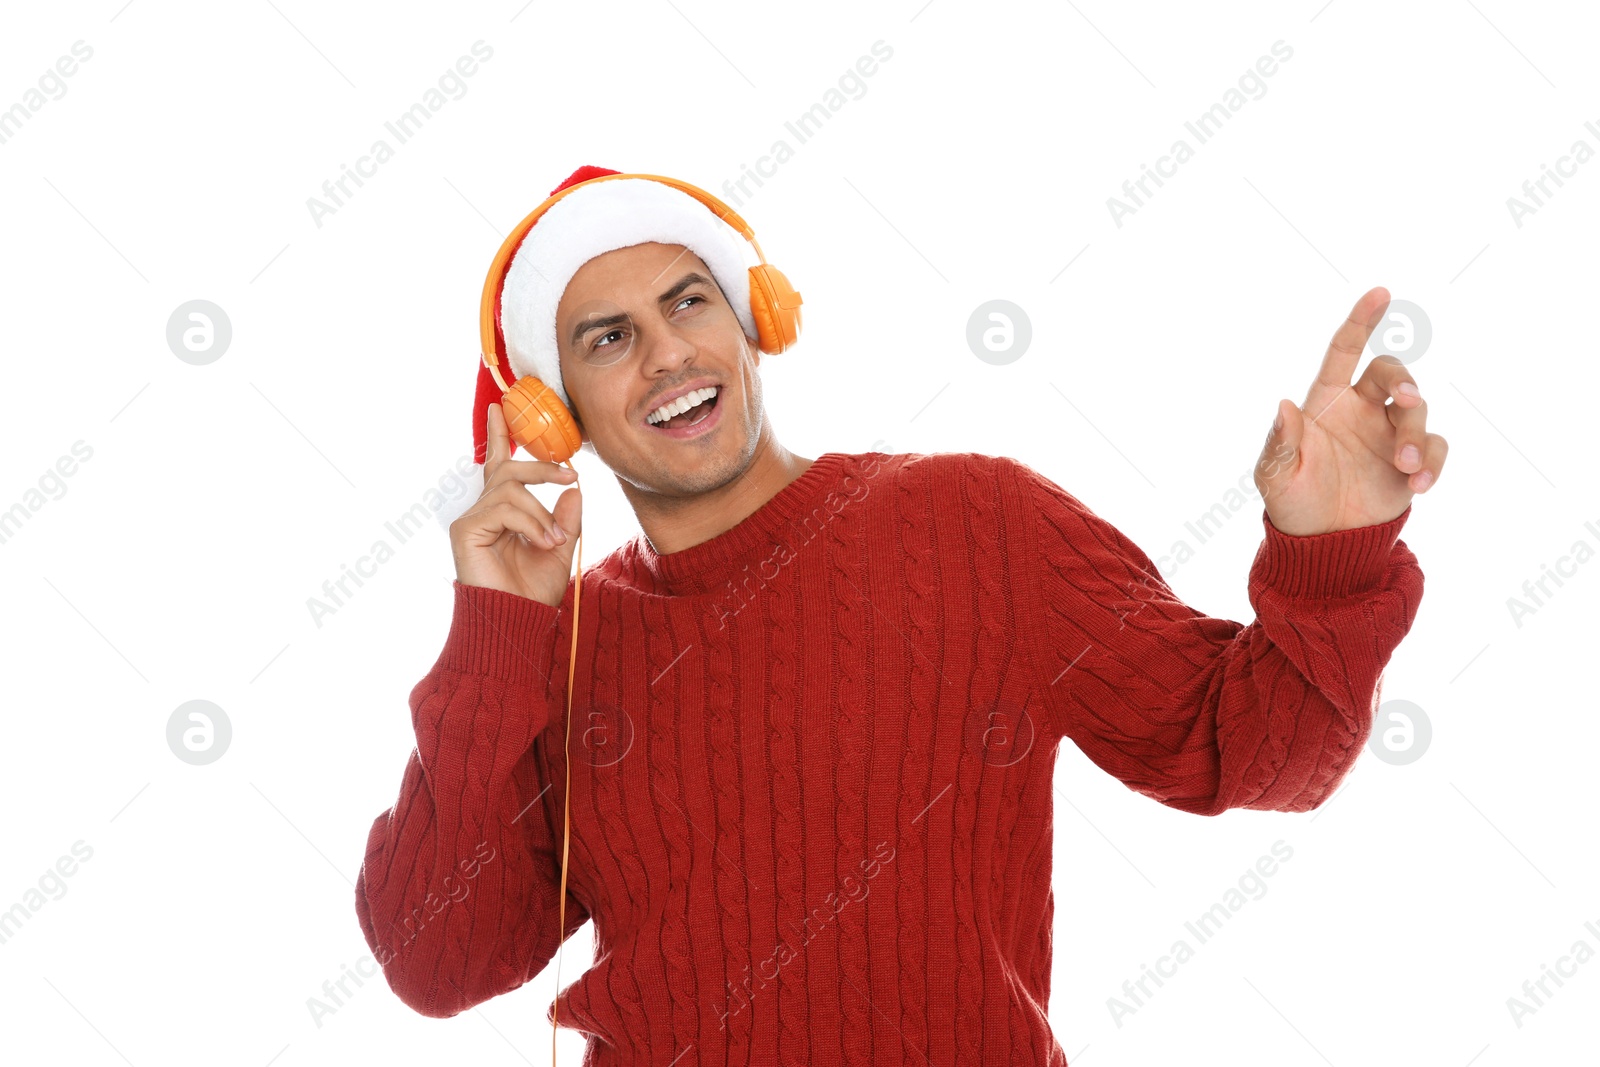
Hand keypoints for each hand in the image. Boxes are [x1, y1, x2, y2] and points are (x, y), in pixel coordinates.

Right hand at [449, 402, 581, 606]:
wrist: (519, 620)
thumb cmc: (533, 591)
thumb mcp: (561, 548)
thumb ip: (567, 518)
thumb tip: (574, 490)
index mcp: (503, 512)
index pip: (498, 465)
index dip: (498, 436)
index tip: (501, 408)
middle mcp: (483, 511)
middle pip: (508, 467)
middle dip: (542, 468)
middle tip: (570, 476)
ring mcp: (471, 519)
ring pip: (510, 487)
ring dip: (541, 512)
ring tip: (555, 539)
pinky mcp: (465, 529)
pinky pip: (504, 507)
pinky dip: (531, 522)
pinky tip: (542, 542)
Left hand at [1255, 286, 1448, 535]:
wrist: (1323, 543)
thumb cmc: (1292, 501)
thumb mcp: (1276, 475)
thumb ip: (1282, 442)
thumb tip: (1283, 405)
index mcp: (1326, 401)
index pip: (1345, 350)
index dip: (1361, 320)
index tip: (1380, 293)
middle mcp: (1361, 409)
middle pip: (1392, 373)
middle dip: (1405, 381)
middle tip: (1407, 400)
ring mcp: (1388, 433)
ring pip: (1417, 411)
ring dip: (1416, 434)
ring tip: (1404, 467)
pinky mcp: (1412, 461)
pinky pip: (1434, 447)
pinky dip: (1432, 461)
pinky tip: (1419, 484)